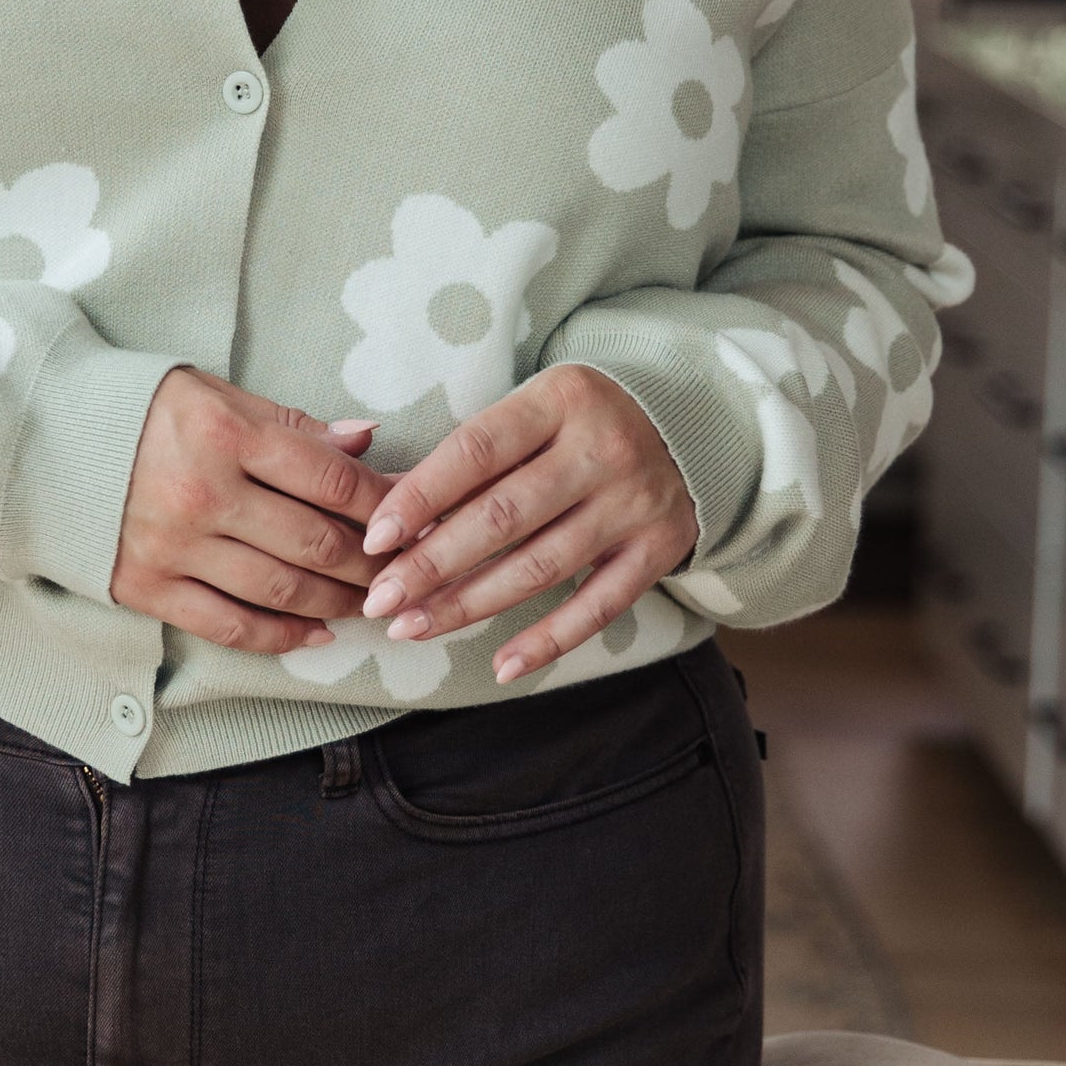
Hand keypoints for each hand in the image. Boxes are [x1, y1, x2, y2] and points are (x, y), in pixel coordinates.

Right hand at [111, 368, 390, 653]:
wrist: (44, 438)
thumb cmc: (145, 410)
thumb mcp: (219, 395)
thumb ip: (293, 425)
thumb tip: (367, 440)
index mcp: (226, 433)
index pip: (330, 477)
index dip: (383, 501)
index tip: (414, 514)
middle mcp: (203, 493)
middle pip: (314, 540)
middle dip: (372, 560)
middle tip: (405, 567)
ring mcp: (173, 546)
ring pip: (280, 588)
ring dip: (338, 601)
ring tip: (371, 600)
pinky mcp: (146, 586)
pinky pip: (228, 625)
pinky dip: (280, 635)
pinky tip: (317, 633)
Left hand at [356, 363, 698, 683]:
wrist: (690, 422)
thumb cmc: (580, 420)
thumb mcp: (535, 408)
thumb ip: (477, 456)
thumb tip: (394, 520)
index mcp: (561, 398)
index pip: (477, 450)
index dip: (420, 497)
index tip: (374, 539)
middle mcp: (602, 448)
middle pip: (503, 517)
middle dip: (431, 565)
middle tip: (380, 600)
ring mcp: (635, 502)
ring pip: (540, 567)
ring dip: (469, 604)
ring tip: (413, 629)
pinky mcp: (660, 548)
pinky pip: (598, 607)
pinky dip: (548, 641)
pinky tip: (501, 667)